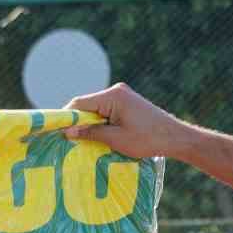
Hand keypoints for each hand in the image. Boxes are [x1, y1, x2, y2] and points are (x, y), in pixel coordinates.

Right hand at [63, 84, 193, 160]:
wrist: (175, 138)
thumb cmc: (148, 139)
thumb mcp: (116, 139)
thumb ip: (91, 133)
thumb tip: (67, 132)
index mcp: (113, 95)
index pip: (80, 103)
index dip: (66, 117)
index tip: (57, 132)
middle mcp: (116, 91)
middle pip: (87, 105)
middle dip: (77, 121)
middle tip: (67, 140)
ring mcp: (122, 96)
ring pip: (96, 109)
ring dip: (89, 124)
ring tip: (81, 141)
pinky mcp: (127, 103)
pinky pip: (106, 111)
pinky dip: (100, 122)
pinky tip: (97, 136)